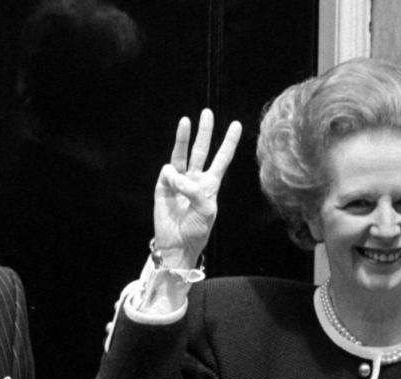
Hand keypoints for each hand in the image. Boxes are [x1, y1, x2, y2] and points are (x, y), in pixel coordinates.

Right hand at [153, 108, 241, 267]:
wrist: (177, 244)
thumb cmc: (197, 230)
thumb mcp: (206, 210)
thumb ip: (196, 191)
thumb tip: (176, 176)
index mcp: (211, 184)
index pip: (222, 159)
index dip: (229, 142)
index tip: (237, 125)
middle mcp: (195, 179)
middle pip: (201, 150)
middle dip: (204, 131)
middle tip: (207, 113)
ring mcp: (178, 181)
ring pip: (181, 154)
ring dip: (183, 137)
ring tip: (185, 120)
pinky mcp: (163, 186)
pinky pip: (168, 172)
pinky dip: (172, 176)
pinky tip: (174, 185)